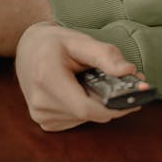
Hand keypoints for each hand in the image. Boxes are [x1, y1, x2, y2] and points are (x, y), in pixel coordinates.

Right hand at [15, 22, 145, 131]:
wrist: (28, 49)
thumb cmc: (55, 42)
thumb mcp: (80, 40)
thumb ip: (106, 55)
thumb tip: (129, 72)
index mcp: (46, 77)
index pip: (85, 107)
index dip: (113, 108)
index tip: (134, 100)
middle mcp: (40, 100)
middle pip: (88, 113)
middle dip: (110, 102)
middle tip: (124, 84)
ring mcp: (40, 114)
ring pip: (85, 119)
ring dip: (97, 105)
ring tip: (94, 83)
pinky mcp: (44, 122)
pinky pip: (76, 121)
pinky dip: (86, 109)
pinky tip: (81, 92)